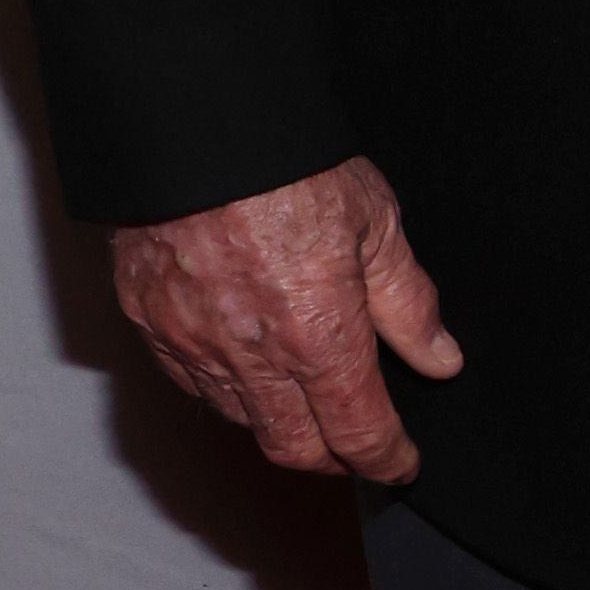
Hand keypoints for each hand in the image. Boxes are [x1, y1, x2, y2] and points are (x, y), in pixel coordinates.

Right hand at [111, 157, 461, 483]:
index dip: (386, 459)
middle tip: (354, 445)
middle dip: (332, 457)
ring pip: (240, 419)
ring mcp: (193, 344)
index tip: (400, 465)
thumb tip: (439, 358)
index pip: (358, 433)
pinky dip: (224, 388)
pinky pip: (189, 381)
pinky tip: (244, 364)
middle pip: (294, 447)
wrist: (195, 125)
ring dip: (278, 422)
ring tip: (303, 399)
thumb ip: (408, 304)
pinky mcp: (149, 322)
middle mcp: (252, 356)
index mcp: (317, 337)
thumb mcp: (375, 224)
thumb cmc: (288, 164)